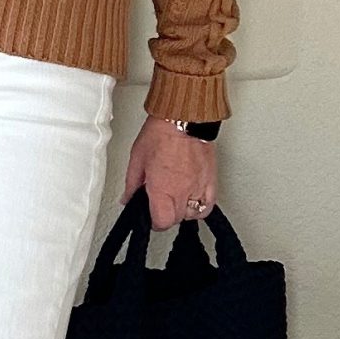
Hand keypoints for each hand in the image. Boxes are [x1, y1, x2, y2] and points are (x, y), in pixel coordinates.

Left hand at [122, 115, 216, 229]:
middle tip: (159, 204)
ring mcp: (199, 186)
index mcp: (162, 188)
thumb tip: (128, 199)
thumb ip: (132, 184)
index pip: (161, 222)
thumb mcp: (137, 159)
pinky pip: (209, 205)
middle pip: (176, 220)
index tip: (149, 215)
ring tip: (175, 199)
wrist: (184, 116)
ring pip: (192, 214)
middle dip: (166, 216)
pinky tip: (193, 199)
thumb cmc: (162, 132)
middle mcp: (182, 190)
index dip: (153, 221)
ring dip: (182, 211)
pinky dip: (201, 207)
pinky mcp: (211, 179)